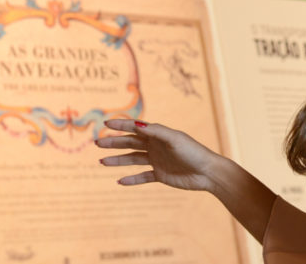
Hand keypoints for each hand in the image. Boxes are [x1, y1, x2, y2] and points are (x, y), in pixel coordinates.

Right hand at [96, 119, 220, 190]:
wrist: (208, 173)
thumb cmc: (194, 152)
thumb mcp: (175, 139)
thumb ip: (156, 132)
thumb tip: (136, 125)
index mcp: (158, 134)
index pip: (135, 128)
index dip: (121, 125)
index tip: (106, 123)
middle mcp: (155, 146)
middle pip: (130, 143)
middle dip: (114, 142)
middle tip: (97, 143)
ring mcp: (157, 160)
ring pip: (133, 159)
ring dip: (118, 160)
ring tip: (102, 161)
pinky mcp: (161, 175)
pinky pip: (142, 177)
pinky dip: (131, 179)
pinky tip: (119, 181)